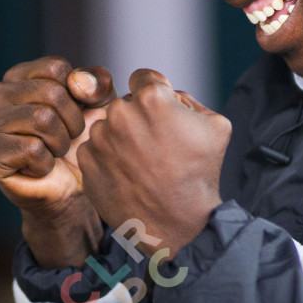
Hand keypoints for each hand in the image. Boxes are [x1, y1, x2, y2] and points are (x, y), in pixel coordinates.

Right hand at [0, 57, 116, 266]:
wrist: (68, 190)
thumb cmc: (77, 145)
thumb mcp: (98, 107)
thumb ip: (98, 83)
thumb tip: (78, 82)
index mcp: (16, 76)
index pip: (55, 68)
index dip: (77, 96)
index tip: (72, 116)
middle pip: (51, 93)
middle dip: (72, 123)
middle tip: (66, 141)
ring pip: (41, 119)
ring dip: (59, 144)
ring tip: (52, 153)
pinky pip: (31, 149)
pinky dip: (45, 163)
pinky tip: (37, 168)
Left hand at [77, 70, 232, 256]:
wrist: (180, 224)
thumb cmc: (201, 174)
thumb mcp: (216, 125)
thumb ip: (190, 99)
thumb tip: (170, 95)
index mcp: (152, 98)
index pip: (143, 78)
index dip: (155, 94)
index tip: (162, 114)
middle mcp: (120, 113)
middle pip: (124, 104)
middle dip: (138, 118)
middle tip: (156, 146)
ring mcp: (100, 139)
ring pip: (108, 128)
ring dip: (121, 139)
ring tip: (143, 165)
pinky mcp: (87, 163)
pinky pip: (95, 150)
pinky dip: (108, 160)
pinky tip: (128, 176)